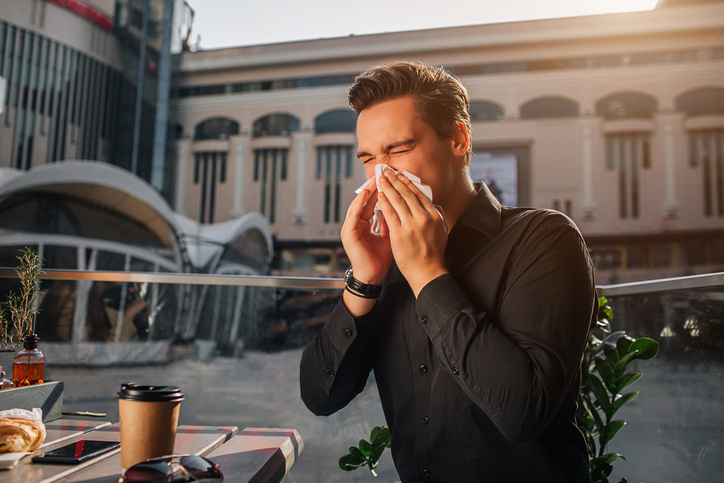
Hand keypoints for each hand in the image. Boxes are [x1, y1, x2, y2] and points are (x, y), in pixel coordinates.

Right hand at [340, 184, 392, 284]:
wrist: (373, 276)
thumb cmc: (381, 259)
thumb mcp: (389, 236)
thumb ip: (391, 222)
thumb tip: (401, 208)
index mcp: (366, 224)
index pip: (374, 203)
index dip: (383, 192)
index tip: (392, 180)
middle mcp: (357, 224)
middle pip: (365, 201)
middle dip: (374, 187)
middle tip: (383, 174)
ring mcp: (350, 228)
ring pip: (358, 204)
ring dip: (366, 192)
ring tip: (375, 180)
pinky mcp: (348, 233)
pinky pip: (354, 214)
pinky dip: (360, 203)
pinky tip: (367, 194)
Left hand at [377, 169, 448, 296]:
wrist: (427, 271)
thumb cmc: (434, 253)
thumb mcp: (442, 231)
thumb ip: (438, 216)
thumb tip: (435, 205)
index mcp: (434, 215)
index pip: (419, 194)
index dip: (408, 183)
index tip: (401, 175)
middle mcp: (424, 217)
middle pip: (407, 194)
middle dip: (396, 181)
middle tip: (388, 172)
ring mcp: (411, 224)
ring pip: (398, 200)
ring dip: (388, 187)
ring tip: (381, 179)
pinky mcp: (400, 233)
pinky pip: (390, 213)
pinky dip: (384, 201)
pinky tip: (380, 194)